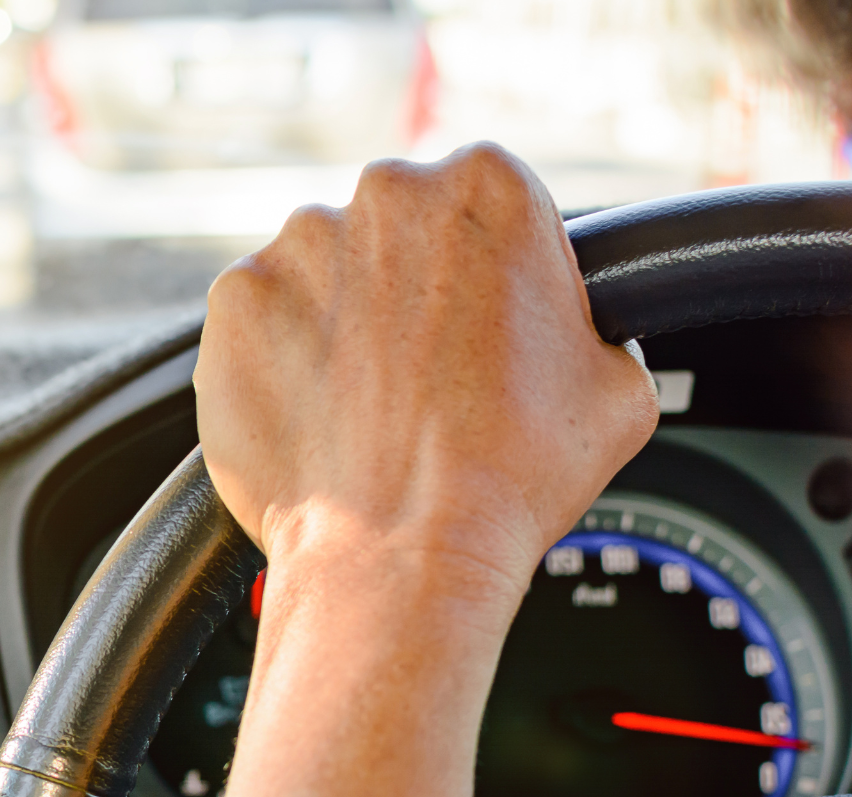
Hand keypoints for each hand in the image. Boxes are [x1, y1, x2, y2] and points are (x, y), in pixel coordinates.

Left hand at [195, 142, 657, 599]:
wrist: (404, 553)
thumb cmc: (510, 476)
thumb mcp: (618, 387)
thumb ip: (591, 323)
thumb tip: (578, 334)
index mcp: (489, 187)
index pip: (485, 206)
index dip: (488, 274)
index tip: (481, 324)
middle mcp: (387, 196)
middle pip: (396, 232)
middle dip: (406, 291)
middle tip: (423, 375)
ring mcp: (297, 246)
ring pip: (320, 273)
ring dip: (338, 323)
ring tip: (366, 407)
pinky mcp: (233, 304)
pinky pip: (257, 322)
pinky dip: (277, 361)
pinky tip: (315, 414)